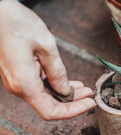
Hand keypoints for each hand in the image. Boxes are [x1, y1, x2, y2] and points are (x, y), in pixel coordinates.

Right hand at [0, 0, 94, 119]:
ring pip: (45, 97)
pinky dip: (56, 87)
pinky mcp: (19, 75)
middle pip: (49, 106)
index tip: (89, 104)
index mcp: (24, 83)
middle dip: (72, 103)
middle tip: (90, 95)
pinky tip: (69, 83)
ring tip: (83, 88)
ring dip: (66, 95)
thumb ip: (58, 72)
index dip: (73, 111)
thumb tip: (66, 91)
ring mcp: (17, 82)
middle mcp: (18, 87)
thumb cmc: (16, 23)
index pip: (51, 111)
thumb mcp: (46, 46)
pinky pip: (40, 87)